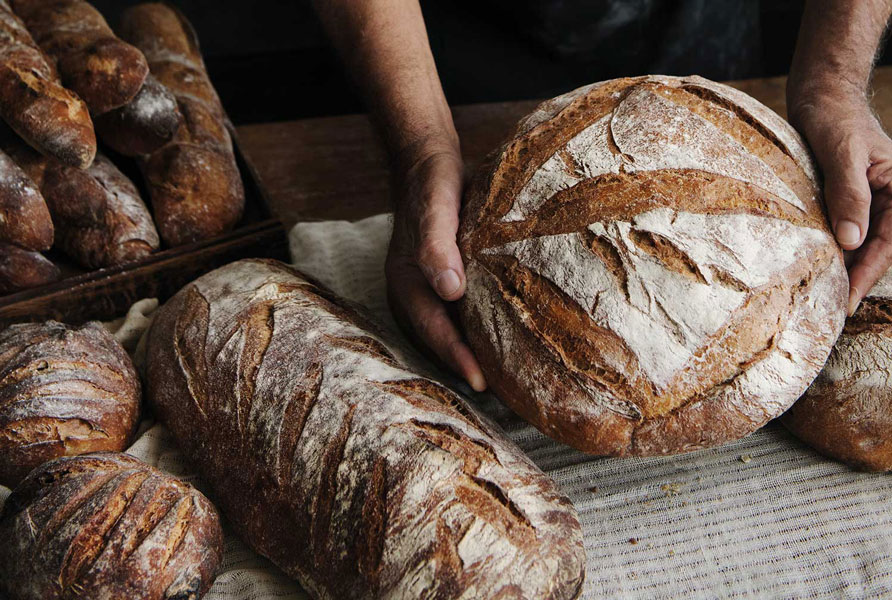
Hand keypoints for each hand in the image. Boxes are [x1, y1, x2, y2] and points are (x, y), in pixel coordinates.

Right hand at [385, 144, 486, 390]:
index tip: (482, 383)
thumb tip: (450, 290)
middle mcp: (409, 293)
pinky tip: (492, 339)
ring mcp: (420, 290)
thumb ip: (437, 247)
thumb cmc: (433, 185)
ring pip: (441, 333)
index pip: (433, 330)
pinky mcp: (436, 284)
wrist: (426, 164)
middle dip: (462, 366)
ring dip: (465, 354)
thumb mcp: (436, 208)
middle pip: (435, 341)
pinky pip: (449, 318)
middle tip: (499, 392)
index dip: (457, 358)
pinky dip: (467, 333)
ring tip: (497, 376)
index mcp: (405, 283)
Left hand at [790, 88, 891, 314]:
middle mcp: (889, 197)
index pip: (890, 241)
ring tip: (825, 293)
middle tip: (834, 307)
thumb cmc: (834, 117)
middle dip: (858, 277)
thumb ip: (849, 195)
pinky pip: (846, 229)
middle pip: (878, 247)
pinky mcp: (847, 198)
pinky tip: (818, 265)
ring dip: (846, 266)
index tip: (849, 298)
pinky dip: (834, 248)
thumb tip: (850, 241)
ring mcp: (869, 199)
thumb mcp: (842, 153)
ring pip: (862, 242)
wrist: (820, 96)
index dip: (869, 272)